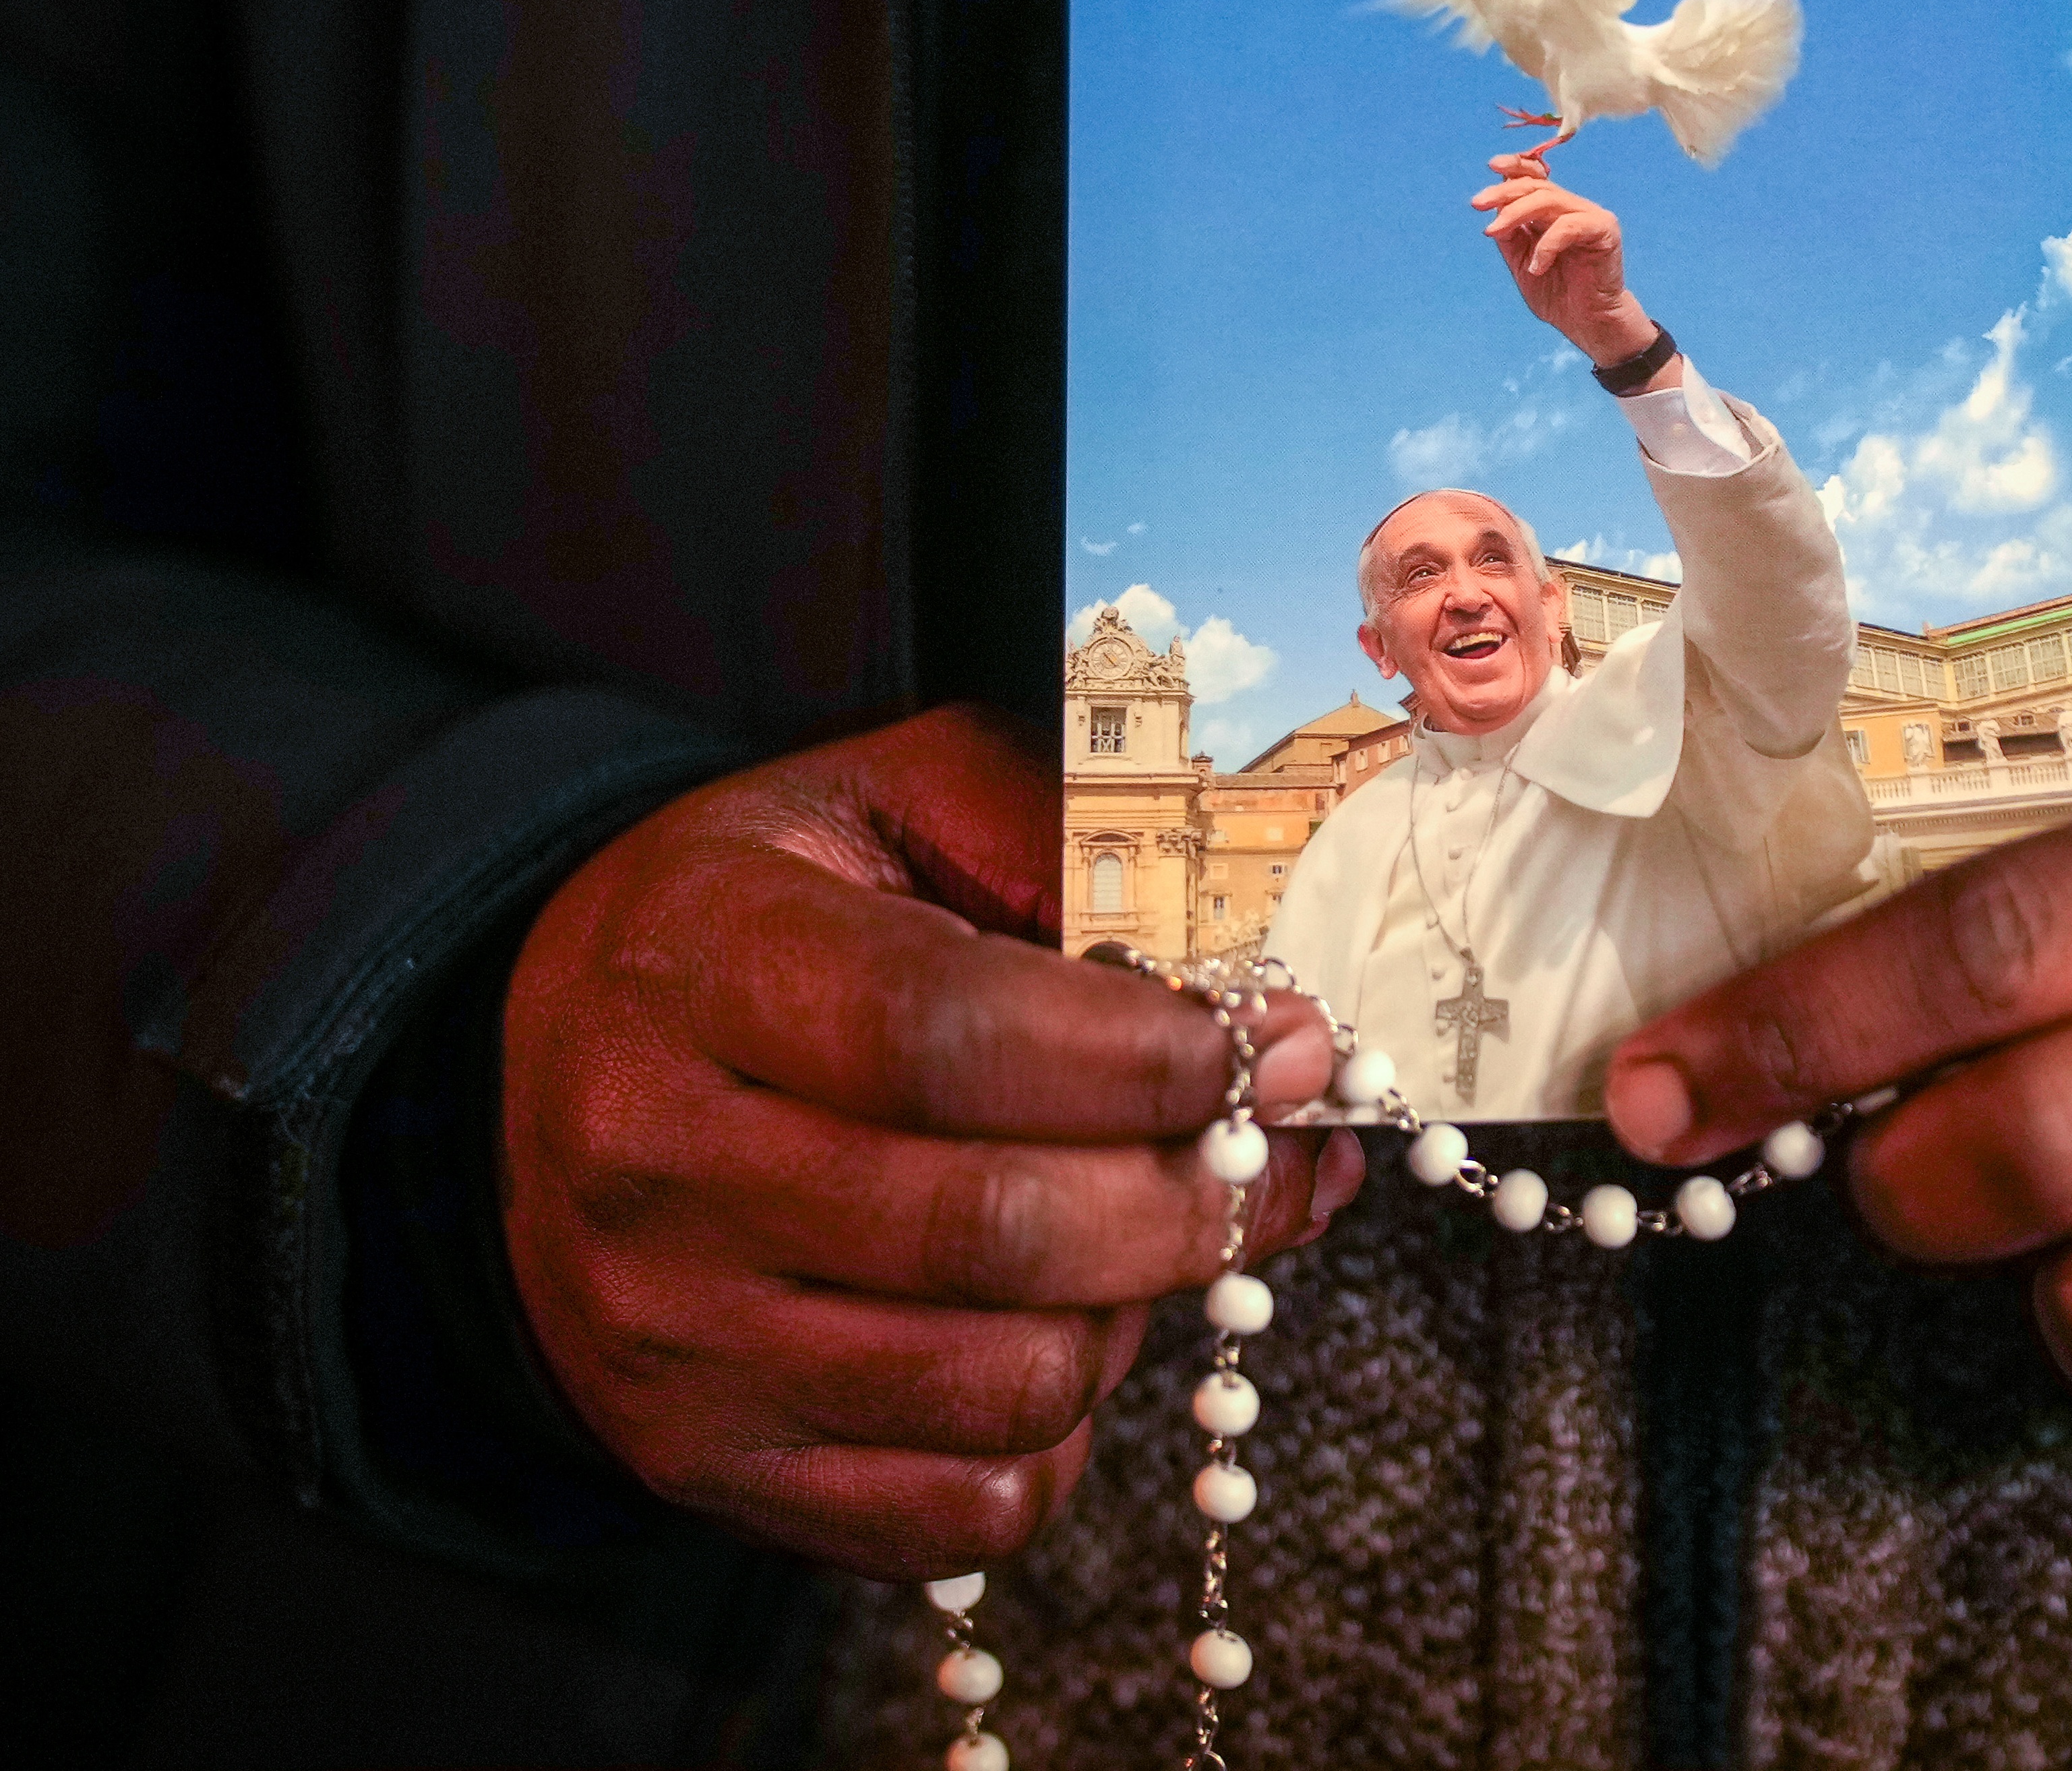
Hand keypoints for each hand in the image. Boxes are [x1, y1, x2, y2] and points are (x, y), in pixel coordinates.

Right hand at [502, 705, 1360, 1578]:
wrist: (549, 1069)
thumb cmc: (759, 920)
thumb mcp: (885, 805)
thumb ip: (1058, 843)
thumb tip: (1252, 993)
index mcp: (696, 964)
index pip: (948, 1038)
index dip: (1147, 1056)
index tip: (1276, 1047)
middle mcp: (658, 1163)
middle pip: (1000, 1229)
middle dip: (1198, 1193)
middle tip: (1279, 1145)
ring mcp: (674, 1338)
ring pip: (1010, 1386)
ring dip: (1134, 1310)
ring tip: (1140, 1227)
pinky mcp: (705, 1462)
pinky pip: (966, 1509)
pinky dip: (1060, 1431)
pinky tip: (1056, 1325)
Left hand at [1470, 152, 1661, 371]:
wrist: (1586, 323)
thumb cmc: (1556, 293)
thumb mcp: (1521, 261)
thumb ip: (1510, 235)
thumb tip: (1492, 209)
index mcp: (1552, 212)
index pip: (1535, 177)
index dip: (1515, 166)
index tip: (1492, 166)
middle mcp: (1572, 208)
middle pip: (1536, 186)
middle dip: (1503, 193)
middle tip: (1477, 204)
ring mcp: (1590, 216)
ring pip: (1549, 199)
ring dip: (1515, 213)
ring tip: (1494, 232)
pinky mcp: (1605, 230)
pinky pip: (1569, 226)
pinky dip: (1547, 244)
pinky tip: (1537, 267)